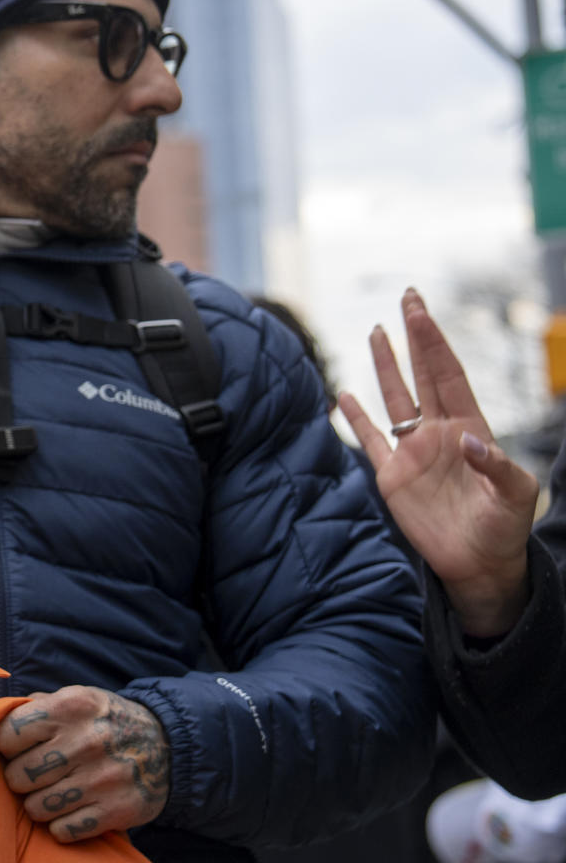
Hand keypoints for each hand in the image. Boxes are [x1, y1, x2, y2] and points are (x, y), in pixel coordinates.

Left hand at [0, 686, 170, 841]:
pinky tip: (73, 810)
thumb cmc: (105, 722)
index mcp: (71, 707)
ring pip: (35, 808)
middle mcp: (86, 742)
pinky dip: (62, 825)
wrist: (169, 746)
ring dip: (40, 804)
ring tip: (55, 792)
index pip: (7, 736)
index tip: (19, 749)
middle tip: (37, 775)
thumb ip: (36, 706)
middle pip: (17, 777)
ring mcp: (102, 779)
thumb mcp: (77, 698)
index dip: (7, 746)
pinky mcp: (117, 811)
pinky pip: (62, 831)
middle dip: (21, 779)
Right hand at [339, 289, 537, 635]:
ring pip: (395, 398)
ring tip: (377, 332)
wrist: (479, 564)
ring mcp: (414, 452)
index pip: (449, 375)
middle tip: (409, 298)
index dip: (435, 343)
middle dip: (415, 336)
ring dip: (386, 366)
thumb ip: (495, 463)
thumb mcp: (515, 495)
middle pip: (423, 374)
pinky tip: (345, 395)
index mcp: (471, 428)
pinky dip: (356, 418)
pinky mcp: (393, 477)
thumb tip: (464, 437)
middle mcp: (440, 432)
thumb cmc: (504, 528)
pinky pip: (371, 439)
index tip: (421, 312)